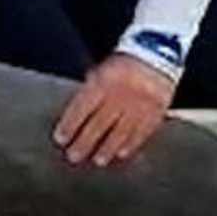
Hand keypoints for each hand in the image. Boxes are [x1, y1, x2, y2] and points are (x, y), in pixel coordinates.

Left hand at [52, 52, 177, 167]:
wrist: (156, 54)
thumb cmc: (121, 65)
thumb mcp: (100, 71)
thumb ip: (88, 91)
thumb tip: (73, 117)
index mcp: (102, 82)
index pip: (81, 108)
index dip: (69, 125)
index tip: (60, 139)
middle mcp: (120, 95)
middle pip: (99, 123)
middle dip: (84, 142)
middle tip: (73, 157)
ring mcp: (139, 104)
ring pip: (120, 131)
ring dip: (107, 147)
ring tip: (97, 160)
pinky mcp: (155, 111)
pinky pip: (142, 131)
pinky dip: (131, 144)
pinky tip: (122, 154)